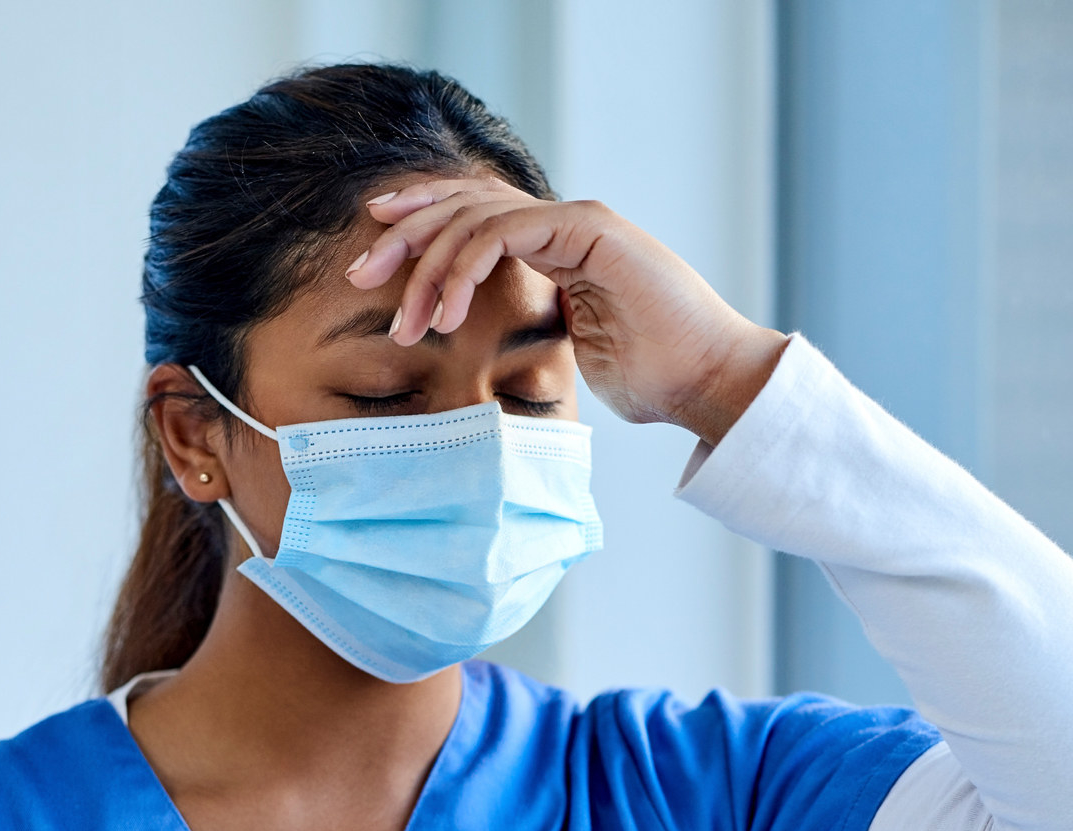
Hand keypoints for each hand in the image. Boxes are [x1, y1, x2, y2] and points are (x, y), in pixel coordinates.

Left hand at [347, 176, 786, 443]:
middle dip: (404, 237)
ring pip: (475, 217)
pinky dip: (465, 269)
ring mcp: (576, 219)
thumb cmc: (658, 381)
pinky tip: (448, 313)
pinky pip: (502, 232)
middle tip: (361, 274)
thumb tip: (502, 368)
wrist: (710, 383)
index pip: (476, 220)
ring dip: (428, 266)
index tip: (375, 262)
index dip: (421, 229)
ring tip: (406, 320)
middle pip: (464, 206)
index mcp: (560, 247)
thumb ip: (540, 341)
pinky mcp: (587, 227)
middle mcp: (565, 222)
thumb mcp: (575, 358)